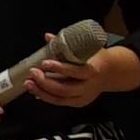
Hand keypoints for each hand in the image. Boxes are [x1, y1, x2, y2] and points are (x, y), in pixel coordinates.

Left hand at [17, 43, 136, 109]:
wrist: (110, 72)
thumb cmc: (96, 59)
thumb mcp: (86, 49)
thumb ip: (66, 44)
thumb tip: (48, 37)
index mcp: (92, 71)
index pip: (76, 72)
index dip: (59, 68)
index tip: (44, 63)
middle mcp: (89, 86)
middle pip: (66, 89)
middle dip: (46, 82)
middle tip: (32, 72)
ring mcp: (84, 96)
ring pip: (61, 98)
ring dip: (42, 92)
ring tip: (29, 83)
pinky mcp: (79, 102)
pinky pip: (61, 102)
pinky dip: (47, 97)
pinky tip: (36, 91)